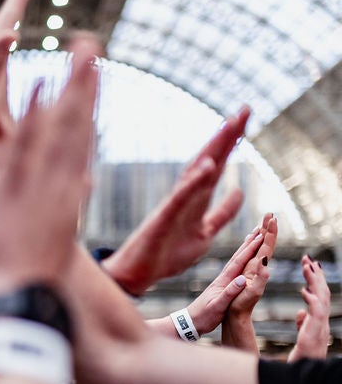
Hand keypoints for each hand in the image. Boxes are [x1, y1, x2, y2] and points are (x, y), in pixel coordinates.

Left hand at [0, 35, 101, 296]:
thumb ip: (51, 249)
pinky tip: (42, 87)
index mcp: (61, 213)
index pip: (76, 157)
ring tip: (81, 52)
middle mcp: (54, 197)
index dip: (83, 119)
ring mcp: (35, 194)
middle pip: (74, 135)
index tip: (88, 88)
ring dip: (68, 90)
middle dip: (83, 91)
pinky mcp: (11, 198)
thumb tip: (54, 249)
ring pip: (56, 134)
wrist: (20, 317)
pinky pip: (24, 151)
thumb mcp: (44, 270)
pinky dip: (34, 118)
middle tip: (93, 49)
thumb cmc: (33, 303)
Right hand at [102, 108, 250, 295]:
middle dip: (227, 135)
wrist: (138, 275)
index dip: (231, 142)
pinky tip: (209, 165)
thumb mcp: (205, 234)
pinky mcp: (163, 218)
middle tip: (245, 109)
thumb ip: (222, 214)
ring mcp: (173, 205)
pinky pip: (180, 197)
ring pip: (196, 171)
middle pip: (210, 159)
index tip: (245, 118)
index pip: (218, 165)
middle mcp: (185, 196)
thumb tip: (239, 192)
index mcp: (197, 199)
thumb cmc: (166, 256)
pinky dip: (194, 181)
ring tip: (230, 126)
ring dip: (213, 149)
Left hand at [184, 214, 274, 332]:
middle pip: (238, 255)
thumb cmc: (203, 317)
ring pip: (236, 259)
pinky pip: (234, 267)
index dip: (251, 248)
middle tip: (261, 225)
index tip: (262, 234)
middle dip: (250, 240)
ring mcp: (221, 280)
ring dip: (246, 246)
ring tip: (254, 234)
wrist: (188, 323)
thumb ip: (229, 293)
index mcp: (223, 281)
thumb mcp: (217, 307)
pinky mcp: (221, 285)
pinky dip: (240, 258)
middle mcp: (222, 277)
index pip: (239, 261)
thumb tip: (242, 279)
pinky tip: (242, 256)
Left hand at [291, 254, 331, 360]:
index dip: (314, 282)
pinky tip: (304, 290)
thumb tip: (302, 312)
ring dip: (315, 282)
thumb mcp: (300, 340)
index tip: (309, 266)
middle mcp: (321, 325)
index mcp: (316, 324)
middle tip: (307, 258)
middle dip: (316, 276)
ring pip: (322, 301)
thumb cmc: (300, 363)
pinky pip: (315, 316)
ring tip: (307, 267)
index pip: (318, 298)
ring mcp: (320, 331)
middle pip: (322, 295)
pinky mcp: (313, 337)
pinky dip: (312, 301)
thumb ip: (303, 325)